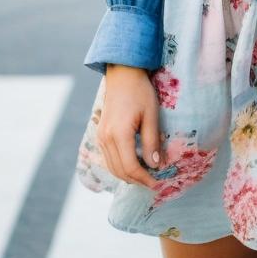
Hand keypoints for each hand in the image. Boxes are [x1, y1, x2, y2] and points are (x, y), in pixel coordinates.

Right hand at [97, 64, 162, 187]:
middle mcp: (106, 139)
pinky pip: (108, 158)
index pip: (131, 167)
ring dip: (127, 175)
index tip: (157, 183)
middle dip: (136, 180)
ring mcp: (100, 137)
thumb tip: (155, 165)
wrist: (123, 75)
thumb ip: (151, 142)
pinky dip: (120, 166)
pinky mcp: (100, 134)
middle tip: (152, 182)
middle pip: (120, 171)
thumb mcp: (151, 115)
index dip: (144, 178)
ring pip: (112, 167)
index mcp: (119, 135)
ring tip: (144, 176)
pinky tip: (132, 164)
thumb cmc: (140, 92)